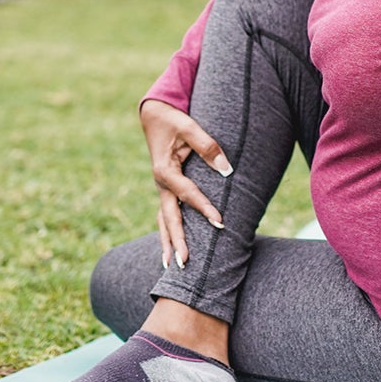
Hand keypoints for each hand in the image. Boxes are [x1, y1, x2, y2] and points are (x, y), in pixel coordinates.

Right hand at [139, 99, 232, 270]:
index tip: (220, 223)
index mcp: (164, 171)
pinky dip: (168, 232)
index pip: (187, 194)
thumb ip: (207, 146)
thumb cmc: (173, 120)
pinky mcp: (166, 189)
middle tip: (185, 263)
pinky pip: (166, 214)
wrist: (154, 115)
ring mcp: (162, 189)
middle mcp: (161, 184)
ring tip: (172, 267)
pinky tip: (170, 249)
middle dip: (177, 240)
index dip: (204, 209)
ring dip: (169, 243)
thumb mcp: (189, 127)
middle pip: (168, 218)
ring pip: (164, 221)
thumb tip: (226, 168)